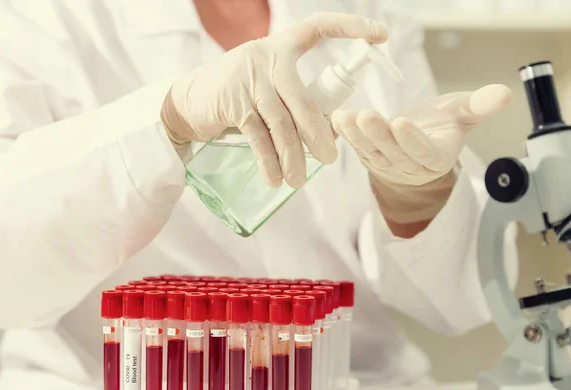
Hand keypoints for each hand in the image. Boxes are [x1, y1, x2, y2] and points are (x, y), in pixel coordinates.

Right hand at [161, 12, 388, 187]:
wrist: (191, 100)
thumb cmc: (239, 94)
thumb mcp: (268, 83)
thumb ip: (294, 97)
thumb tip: (328, 131)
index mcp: (282, 46)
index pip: (319, 26)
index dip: (349, 27)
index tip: (380, 35)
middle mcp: (268, 57)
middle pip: (303, 100)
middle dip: (318, 133)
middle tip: (330, 159)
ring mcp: (250, 79)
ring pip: (282, 123)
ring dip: (293, 157)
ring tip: (299, 181)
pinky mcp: (235, 103)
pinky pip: (259, 137)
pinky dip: (269, 161)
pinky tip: (275, 179)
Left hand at [332, 84, 511, 185]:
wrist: (421, 138)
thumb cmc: (442, 125)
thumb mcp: (461, 113)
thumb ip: (478, 106)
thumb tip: (503, 94)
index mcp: (435, 159)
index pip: (424, 152)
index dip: (412, 140)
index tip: (400, 122)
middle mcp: (410, 168)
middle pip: (393, 153)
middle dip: (378, 135)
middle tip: (365, 116)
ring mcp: (388, 166)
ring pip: (371, 152)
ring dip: (356, 136)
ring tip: (344, 117)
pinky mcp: (370, 160)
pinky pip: (357, 148)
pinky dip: (346, 135)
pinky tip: (337, 119)